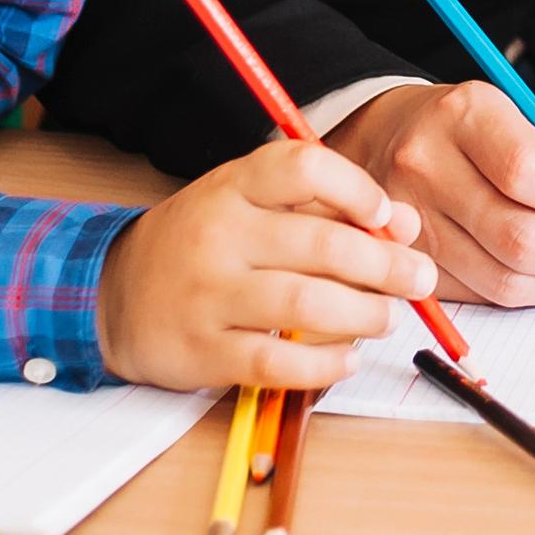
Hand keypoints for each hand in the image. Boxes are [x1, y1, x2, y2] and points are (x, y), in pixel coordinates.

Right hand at [96, 138, 440, 391]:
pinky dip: (323, 366)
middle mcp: (219, 235)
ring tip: (387, 318)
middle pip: (320, 245)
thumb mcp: (253, 206)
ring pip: (305, 306)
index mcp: (234, 187)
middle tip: (419, 279)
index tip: (388, 215)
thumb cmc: (204, 243)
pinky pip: (275, 365)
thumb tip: (405, 225)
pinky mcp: (201, 352)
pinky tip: (348, 359)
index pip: (304, 168)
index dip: (358, 189)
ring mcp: (207, 295)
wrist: (115, 293)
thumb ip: (327, 209)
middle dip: (386, 265)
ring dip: (364, 315)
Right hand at [328, 81, 534, 308]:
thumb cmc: (493, 129)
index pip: (529, 169)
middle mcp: (426, 165)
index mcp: (467, 113)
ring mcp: (410, 222)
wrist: (396, 139)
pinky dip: (534, 292)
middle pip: (520, 237)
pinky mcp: (413, 265)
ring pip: (506, 280)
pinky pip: (488, 298)